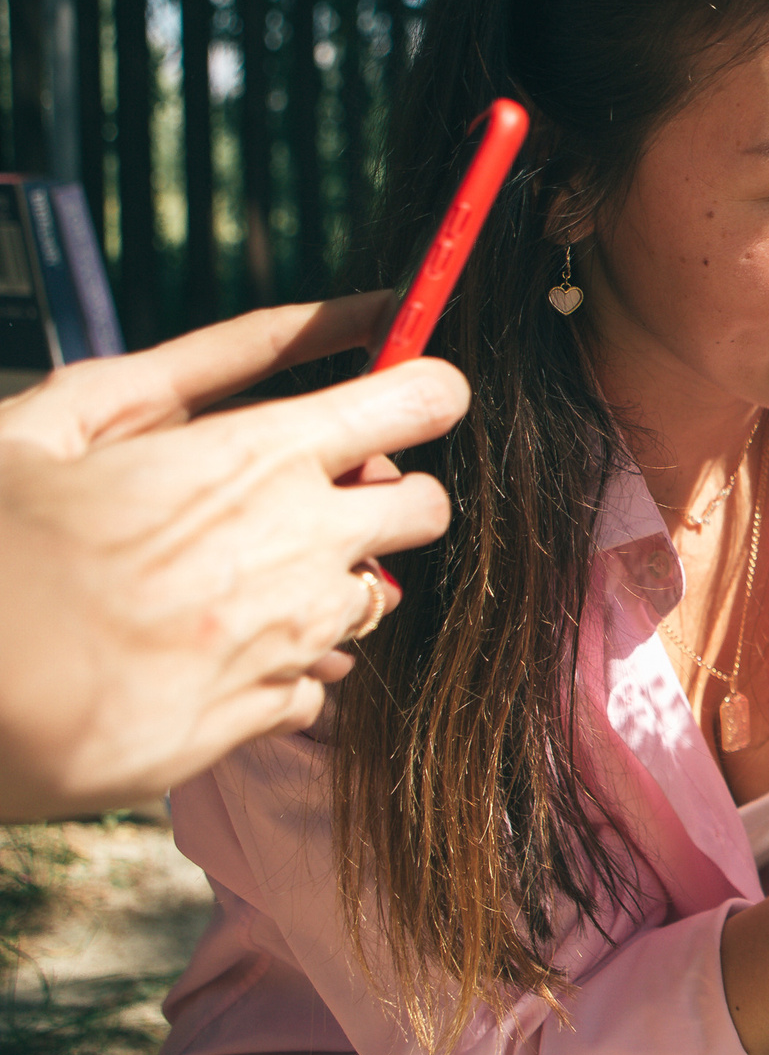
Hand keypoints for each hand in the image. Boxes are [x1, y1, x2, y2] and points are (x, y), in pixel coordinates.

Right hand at [0, 295, 467, 819]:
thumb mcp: (52, 427)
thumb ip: (173, 379)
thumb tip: (283, 339)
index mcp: (256, 457)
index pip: (419, 399)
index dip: (430, 392)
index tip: (414, 395)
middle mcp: (300, 546)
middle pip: (426, 508)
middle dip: (392, 498)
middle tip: (320, 500)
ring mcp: (290, 638)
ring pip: (376, 600)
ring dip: (329, 586)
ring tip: (232, 587)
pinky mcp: (261, 714)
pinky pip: (318, 682)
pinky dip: (281, 667)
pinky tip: (208, 656)